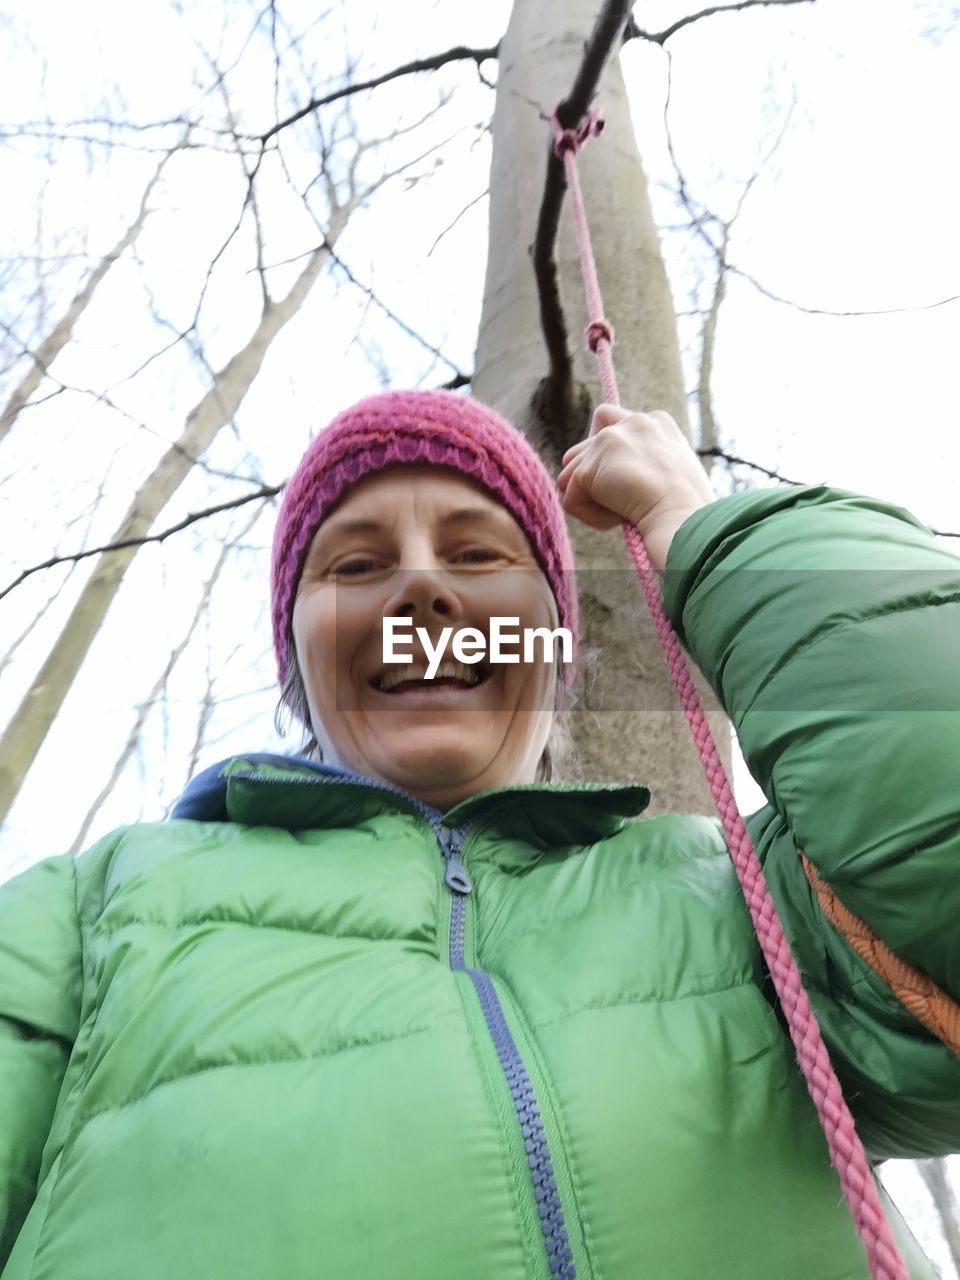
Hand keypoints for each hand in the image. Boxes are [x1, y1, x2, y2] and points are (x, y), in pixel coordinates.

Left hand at [555, 404, 714, 570]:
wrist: (685, 519)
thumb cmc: (687, 509)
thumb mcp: (672, 473)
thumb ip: (643, 462)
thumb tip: (608, 477)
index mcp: (656, 422)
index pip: (609, 422)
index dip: (608, 457)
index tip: (625, 481)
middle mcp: (632, 422)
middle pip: (583, 448)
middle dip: (592, 478)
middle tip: (623, 501)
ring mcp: (608, 440)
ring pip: (572, 475)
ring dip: (592, 500)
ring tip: (623, 512)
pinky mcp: (589, 467)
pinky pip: (571, 500)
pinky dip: (591, 517)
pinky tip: (618, 520)